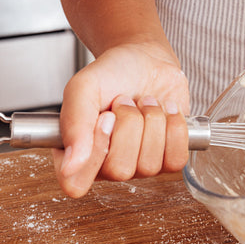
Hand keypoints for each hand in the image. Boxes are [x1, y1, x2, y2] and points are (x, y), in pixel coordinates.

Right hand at [53, 40, 191, 197]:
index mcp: (77, 154)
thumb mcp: (83, 88)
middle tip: (124, 103)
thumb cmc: (111, 74)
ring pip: (149, 165)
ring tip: (143, 103)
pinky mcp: (167, 158)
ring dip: (151, 122)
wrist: (144, 59)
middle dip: (128, 126)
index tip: (105, 117)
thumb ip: (74, 126)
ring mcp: (139, 165)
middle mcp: (106, 165)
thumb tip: (69, 168)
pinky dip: (174, 128)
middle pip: (119, 170)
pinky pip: (175, 160)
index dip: (94, 151)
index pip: (75, 184)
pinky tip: (164, 111)